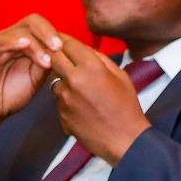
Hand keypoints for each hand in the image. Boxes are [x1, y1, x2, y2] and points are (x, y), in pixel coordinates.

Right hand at [0, 14, 64, 177]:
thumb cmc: (11, 93)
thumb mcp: (37, 78)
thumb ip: (49, 63)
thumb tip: (67, 54)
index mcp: (27, 42)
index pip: (45, 28)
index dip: (59, 37)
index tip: (71, 51)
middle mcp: (14, 38)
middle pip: (34, 22)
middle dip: (49, 33)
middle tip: (59, 48)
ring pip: (20, 30)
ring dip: (36, 43)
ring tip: (46, 59)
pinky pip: (0, 42)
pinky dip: (13, 41)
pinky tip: (24, 45)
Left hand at [48, 38, 151, 165]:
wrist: (124, 139)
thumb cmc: (126, 106)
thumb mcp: (120, 75)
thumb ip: (100, 59)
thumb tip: (84, 50)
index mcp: (91, 67)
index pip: (67, 43)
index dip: (65, 41)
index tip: (65, 41)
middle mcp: (74, 80)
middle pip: (54, 58)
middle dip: (59, 57)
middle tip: (69, 61)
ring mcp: (65, 99)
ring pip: (54, 80)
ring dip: (63, 79)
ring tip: (81, 88)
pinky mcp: (61, 114)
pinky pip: (59, 99)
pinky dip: (67, 99)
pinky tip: (82, 105)